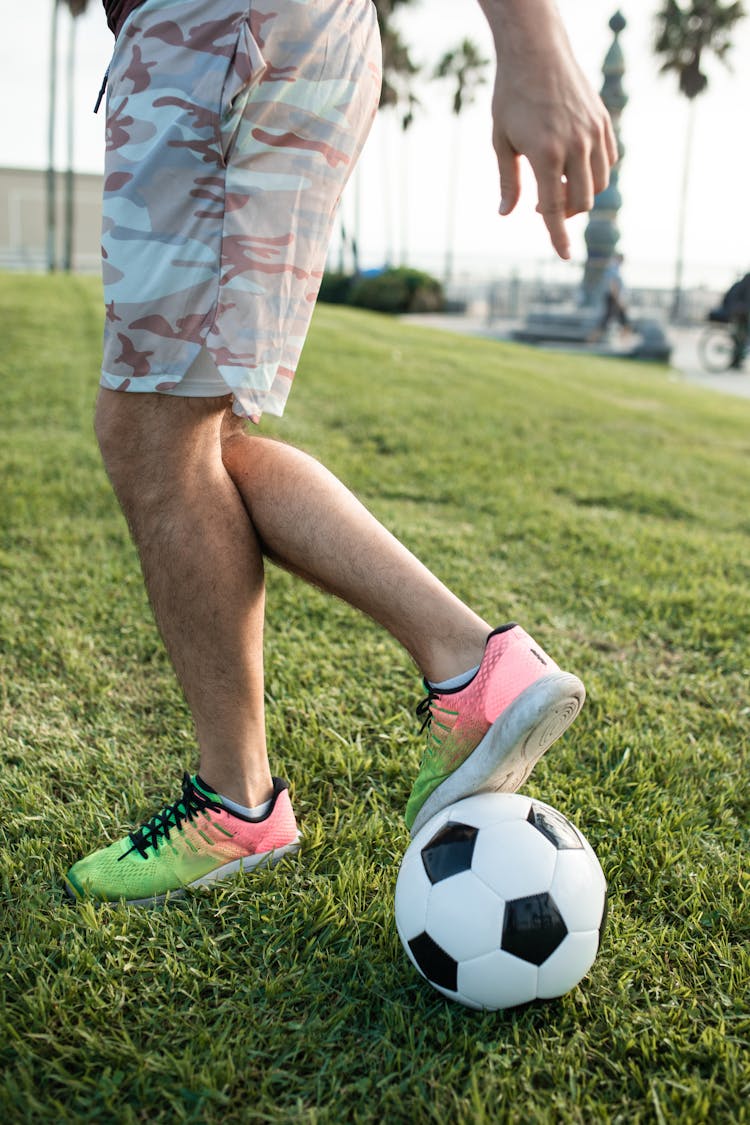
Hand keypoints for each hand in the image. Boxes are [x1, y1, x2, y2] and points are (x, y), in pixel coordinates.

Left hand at [484, 6, 617, 258]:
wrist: (536, 51)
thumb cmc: (512, 96)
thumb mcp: (501, 141)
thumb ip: (507, 181)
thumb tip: (506, 214)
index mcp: (545, 154)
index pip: (553, 208)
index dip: (557, 236)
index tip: (564, 257)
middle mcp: (575, 145)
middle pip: (580, 201)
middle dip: (564, 212)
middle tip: (542, 203)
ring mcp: (593, 132)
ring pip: (598, 184)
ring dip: (579, 194)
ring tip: (557, 184)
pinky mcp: (604, 122)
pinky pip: (607, 162)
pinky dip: (594, 173)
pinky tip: (575, 167)